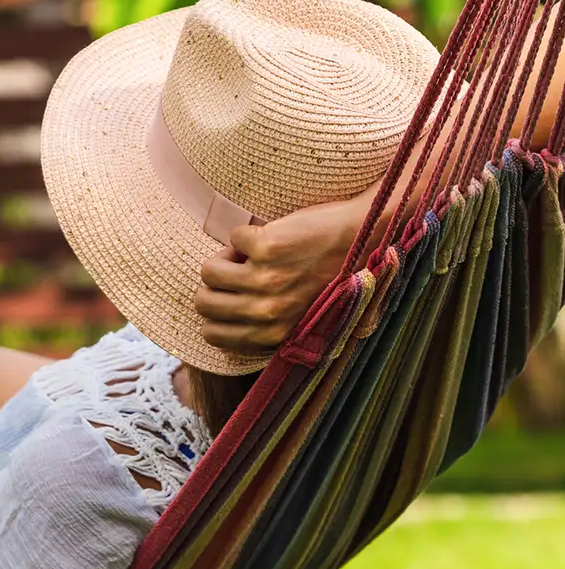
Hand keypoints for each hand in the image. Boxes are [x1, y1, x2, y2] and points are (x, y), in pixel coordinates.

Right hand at [194, 196, 363, 354]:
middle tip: (238, 272)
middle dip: (214, 284)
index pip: (212, 335)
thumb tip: (220, 324)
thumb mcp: (302, 317)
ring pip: (210, 271)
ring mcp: (266, 279)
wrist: (365, 238)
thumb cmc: (334, 277)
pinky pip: (233, 238)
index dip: (215, 312)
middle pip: (203, 302)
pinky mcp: (267, 247)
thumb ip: (267, 328)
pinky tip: (272, 236)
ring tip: (252, 254)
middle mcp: (268, 312)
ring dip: (227, 257)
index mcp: (273, 334)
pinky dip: (248, 233)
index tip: (231, 297)